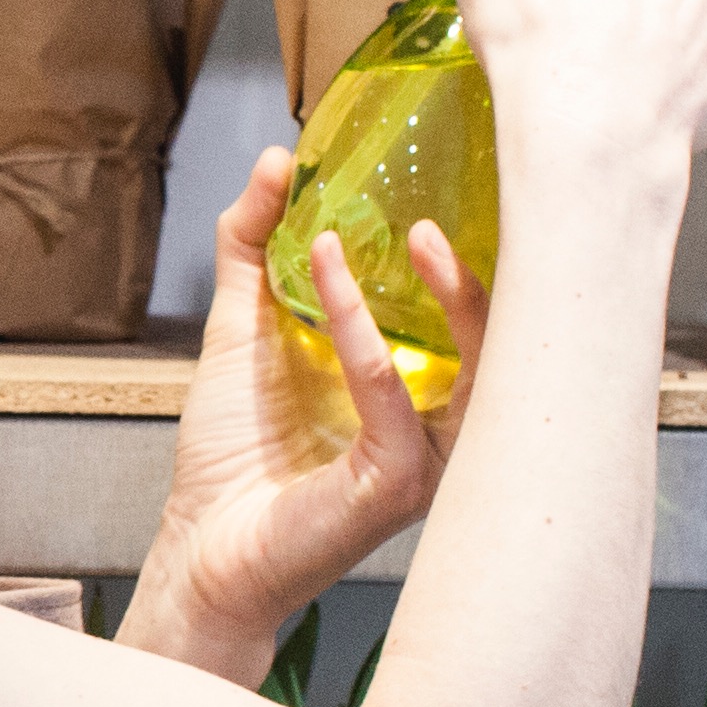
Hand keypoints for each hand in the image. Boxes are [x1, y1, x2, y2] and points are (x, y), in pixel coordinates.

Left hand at [121, 145, 482, 684]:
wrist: (199, 544)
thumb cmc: (235, 454)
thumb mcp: (246, 328)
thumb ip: (257, 247)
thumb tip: (278, 162)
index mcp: (425, 393)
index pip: (485, 318)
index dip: (476, 254)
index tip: (441, 189)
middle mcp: (443, 427)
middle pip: (508, 342)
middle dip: (492, 271)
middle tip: (448, 209)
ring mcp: (428, 459)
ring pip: (477, 369)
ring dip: (453, 296)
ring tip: (418, 236)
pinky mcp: (394, 484)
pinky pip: (392, 395)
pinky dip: (362, 331)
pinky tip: (333, 278)